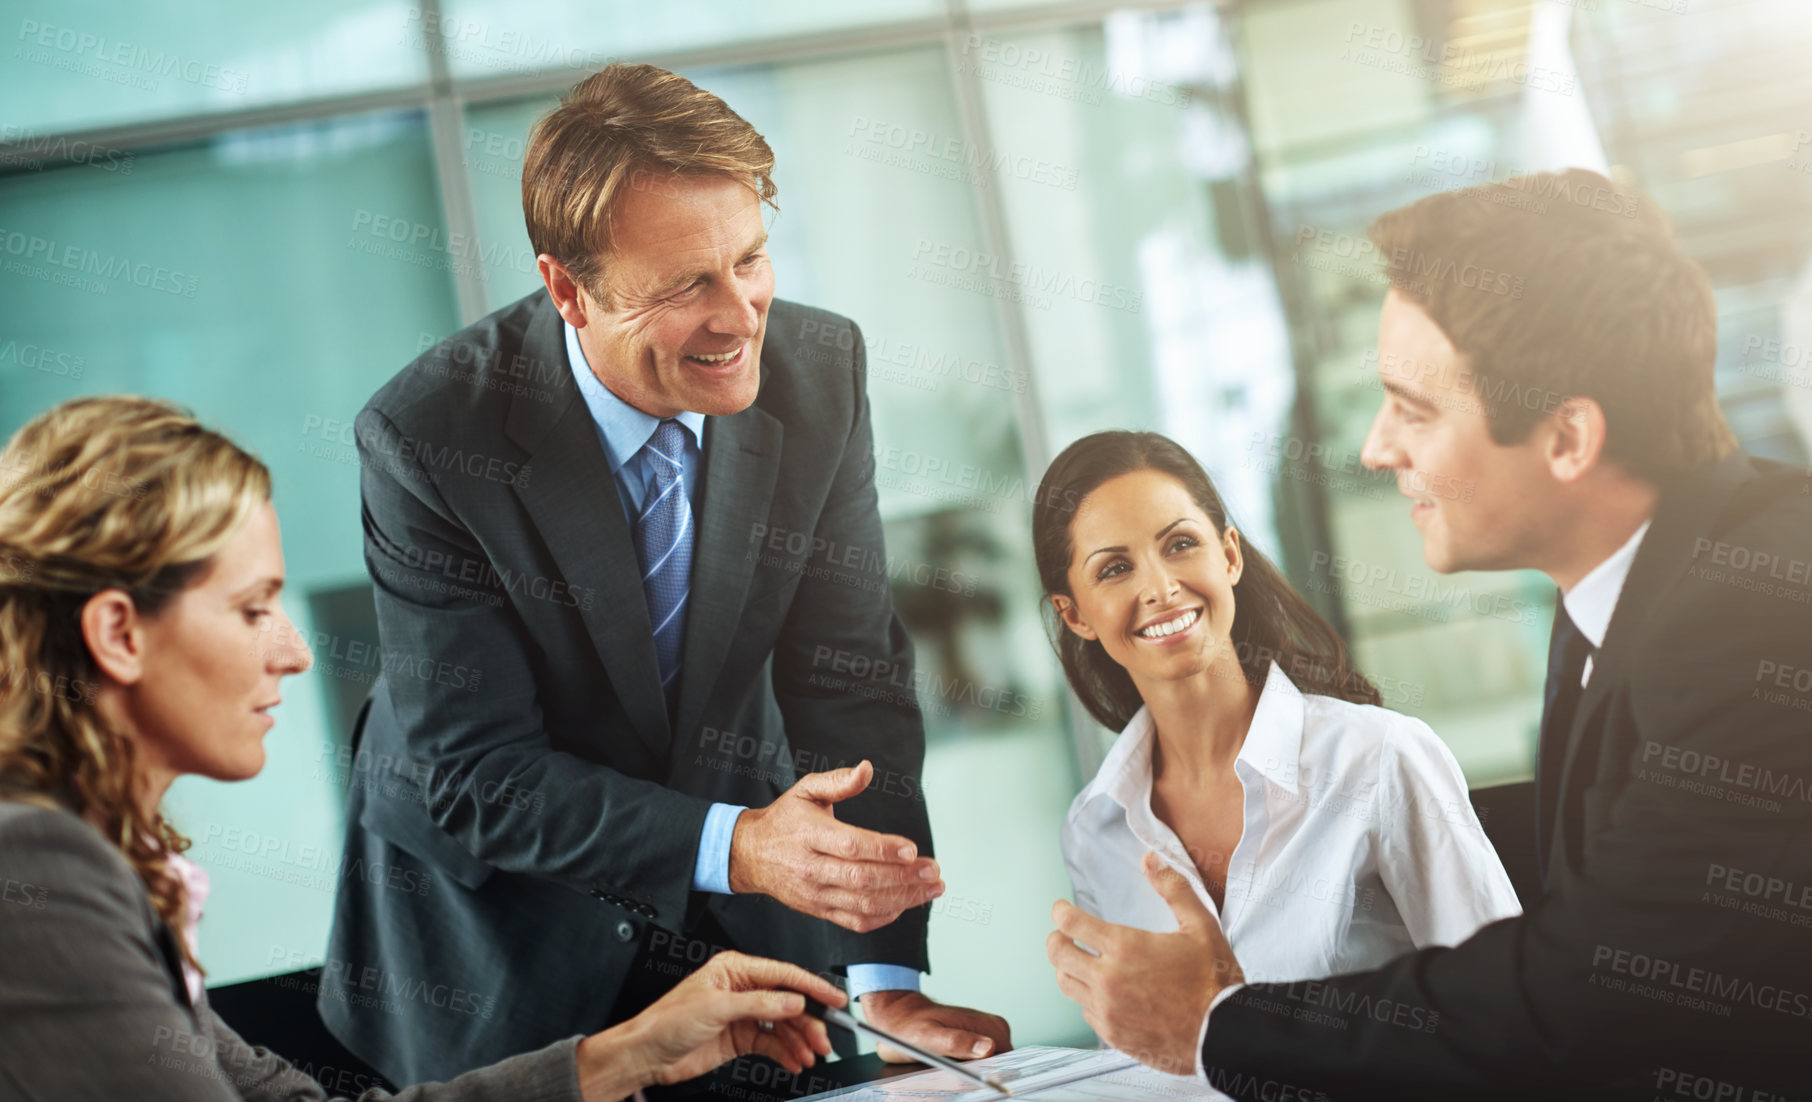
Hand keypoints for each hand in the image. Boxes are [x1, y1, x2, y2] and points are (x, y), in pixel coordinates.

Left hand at [575, 951, 846, 1100]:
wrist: (646, 1054)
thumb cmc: (666, 1021)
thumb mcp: (716, 1008)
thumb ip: (759, 1004)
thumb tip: (793, 1001)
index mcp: (736, 970)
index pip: (783, 975)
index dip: (812, 987)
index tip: (834, 998)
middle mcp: (742, 990)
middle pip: (788, 1003)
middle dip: (809, 1022)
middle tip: (823, 1040)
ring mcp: (743, 1015)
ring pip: (783, 1026)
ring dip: (799, 1041)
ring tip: (810, 1055)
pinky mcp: (740, 1038)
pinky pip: (771, 1043)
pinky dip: (785, 1053)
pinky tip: (794, 1061)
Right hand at [729, 761, 942, 931]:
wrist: (749, 854)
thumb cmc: (785, 819)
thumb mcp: (805, 790)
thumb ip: (838, 781)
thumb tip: (867, 768)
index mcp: (809, 835)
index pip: (850, 846)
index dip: (883, 850)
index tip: (913, 850)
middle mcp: (811, 869)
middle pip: (862, 879)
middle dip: (903, 877)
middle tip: (933, 870)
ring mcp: (815, 894)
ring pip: (863, 904)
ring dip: (903, 899)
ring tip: (931, 888)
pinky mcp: (819, 910)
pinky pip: (855, 921)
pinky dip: (884, 916)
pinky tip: (906, 903)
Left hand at [861, 990, 1012, 1063]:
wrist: (899, 1016)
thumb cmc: (910, 1027)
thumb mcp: (928, 1037)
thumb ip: (958, 1042)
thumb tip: (988, 1048)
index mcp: (990, 1027)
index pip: (1008, 1063)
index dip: (992, 1078)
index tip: (970, 1083)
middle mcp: (994, 1029)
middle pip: (1001, 1066)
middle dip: (981, 1076)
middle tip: (952, 1073)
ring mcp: (987, 1035)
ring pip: (991, 1066)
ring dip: (974, 1073)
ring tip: (948, 1066)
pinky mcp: (978, 1042)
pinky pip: (981, 1063)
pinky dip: (969, 1069)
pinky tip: (951, 1066)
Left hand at [1045, 852, 1242, 1077]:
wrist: (1224, 1033)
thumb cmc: (1214, 979)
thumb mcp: (1200, 925)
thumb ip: (1173, 888)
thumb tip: (1151, 859)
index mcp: (1125, 947)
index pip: (1070, 923)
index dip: (1060, 911)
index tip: (1061, 909)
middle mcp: (1108, 980)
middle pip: (1058, 954)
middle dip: (1057, 939)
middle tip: (1063, 935)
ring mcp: (1108, 1010)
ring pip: (1067, 985)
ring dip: (1068, 969)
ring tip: (1079, 962)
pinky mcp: (1113, 1035)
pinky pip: (1086, 1012)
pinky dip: (1088, 999)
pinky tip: (1103, 993)